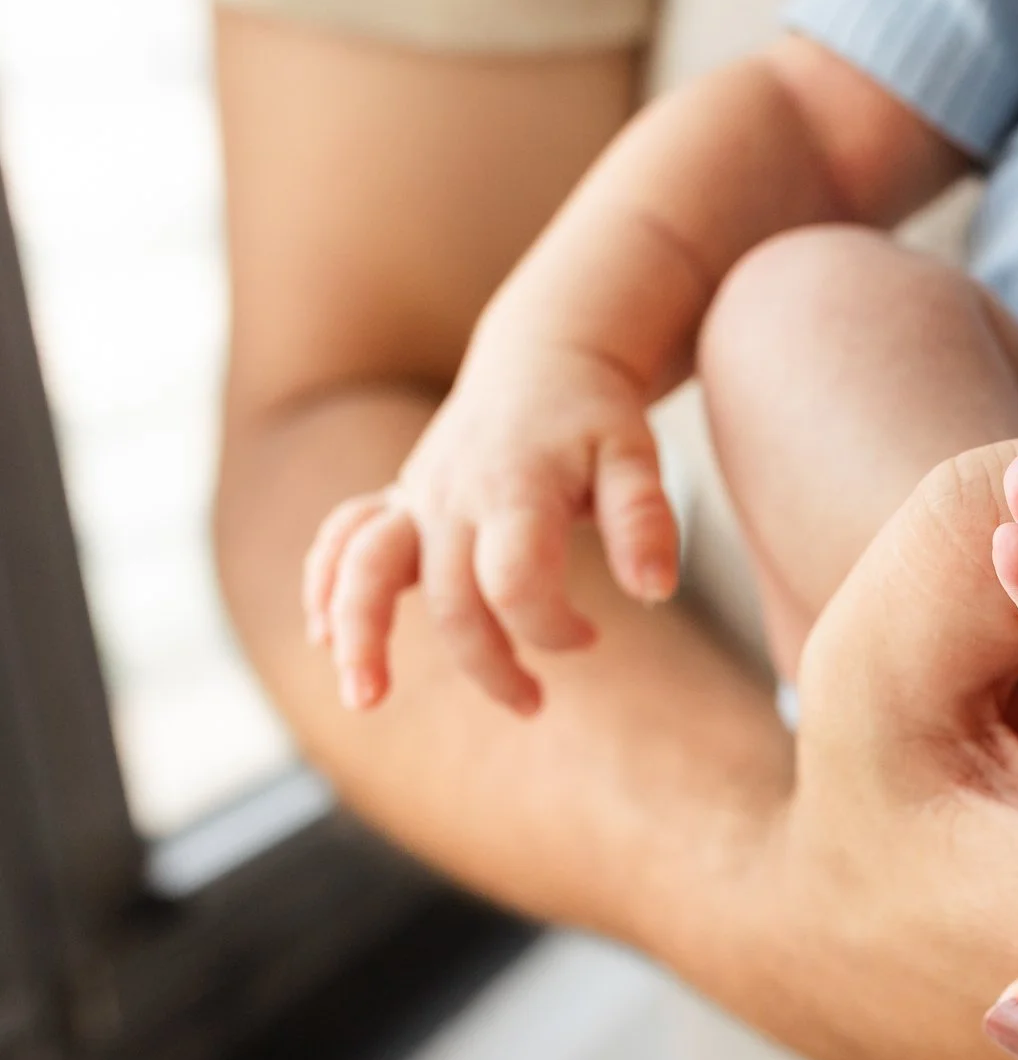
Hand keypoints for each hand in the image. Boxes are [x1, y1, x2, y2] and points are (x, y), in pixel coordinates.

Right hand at [304, 342, 679, 714]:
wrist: (544, 356)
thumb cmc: (596, 415)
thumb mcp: (637, 457)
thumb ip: (645, 521)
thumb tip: (654, 592)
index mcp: (516, 488)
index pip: (516, 584)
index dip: (551, 630)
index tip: (591, 637)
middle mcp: (454, 495)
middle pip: (451, 601)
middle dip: (489, 665)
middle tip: (533, 704)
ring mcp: (419, 496)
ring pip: (366, 568)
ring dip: (362, 635)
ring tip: (365, 699)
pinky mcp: (400, 500)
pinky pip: (346, 538)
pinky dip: (327, 584)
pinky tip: (322, 634)